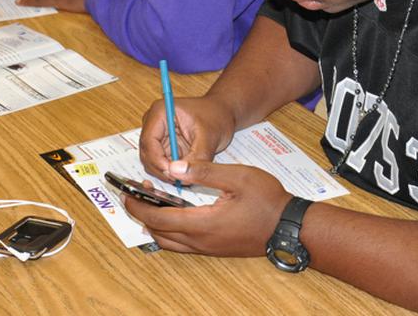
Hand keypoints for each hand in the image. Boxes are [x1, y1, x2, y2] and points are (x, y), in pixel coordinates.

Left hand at [123, 160, 291, 256]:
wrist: (290, 227)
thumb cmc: (267, 200)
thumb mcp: (238, 176)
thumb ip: (204, 171)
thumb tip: (174, 168)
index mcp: (202, 223)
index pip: (158, 218)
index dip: (139, 206)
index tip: (127, 193)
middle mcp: (201, 241)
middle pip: (158, 233)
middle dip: (142, 214)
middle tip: (135, 195)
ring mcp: (208, 248)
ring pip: (169, 242)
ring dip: (155, 224)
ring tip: (152, 203)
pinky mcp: (215, 249)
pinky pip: (183, 244)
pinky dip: (170, 230)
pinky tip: (174, 214)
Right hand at [139, 96, 235, 182]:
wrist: (222, 113)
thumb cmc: (216, 116)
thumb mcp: (209, 137)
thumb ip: (195, 157)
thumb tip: (180, 174)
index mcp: (160, 112)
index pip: (149, 141)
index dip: (157, 161)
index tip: (172, 173)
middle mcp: (154, 123)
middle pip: (147, 154)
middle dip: (163, 170)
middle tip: (181, 180)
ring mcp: (157, 135)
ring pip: (153, 162)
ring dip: (168, 173)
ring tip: (188, 176)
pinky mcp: (163, 146)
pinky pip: (162, 164)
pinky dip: (173, 172)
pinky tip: (187, 173)